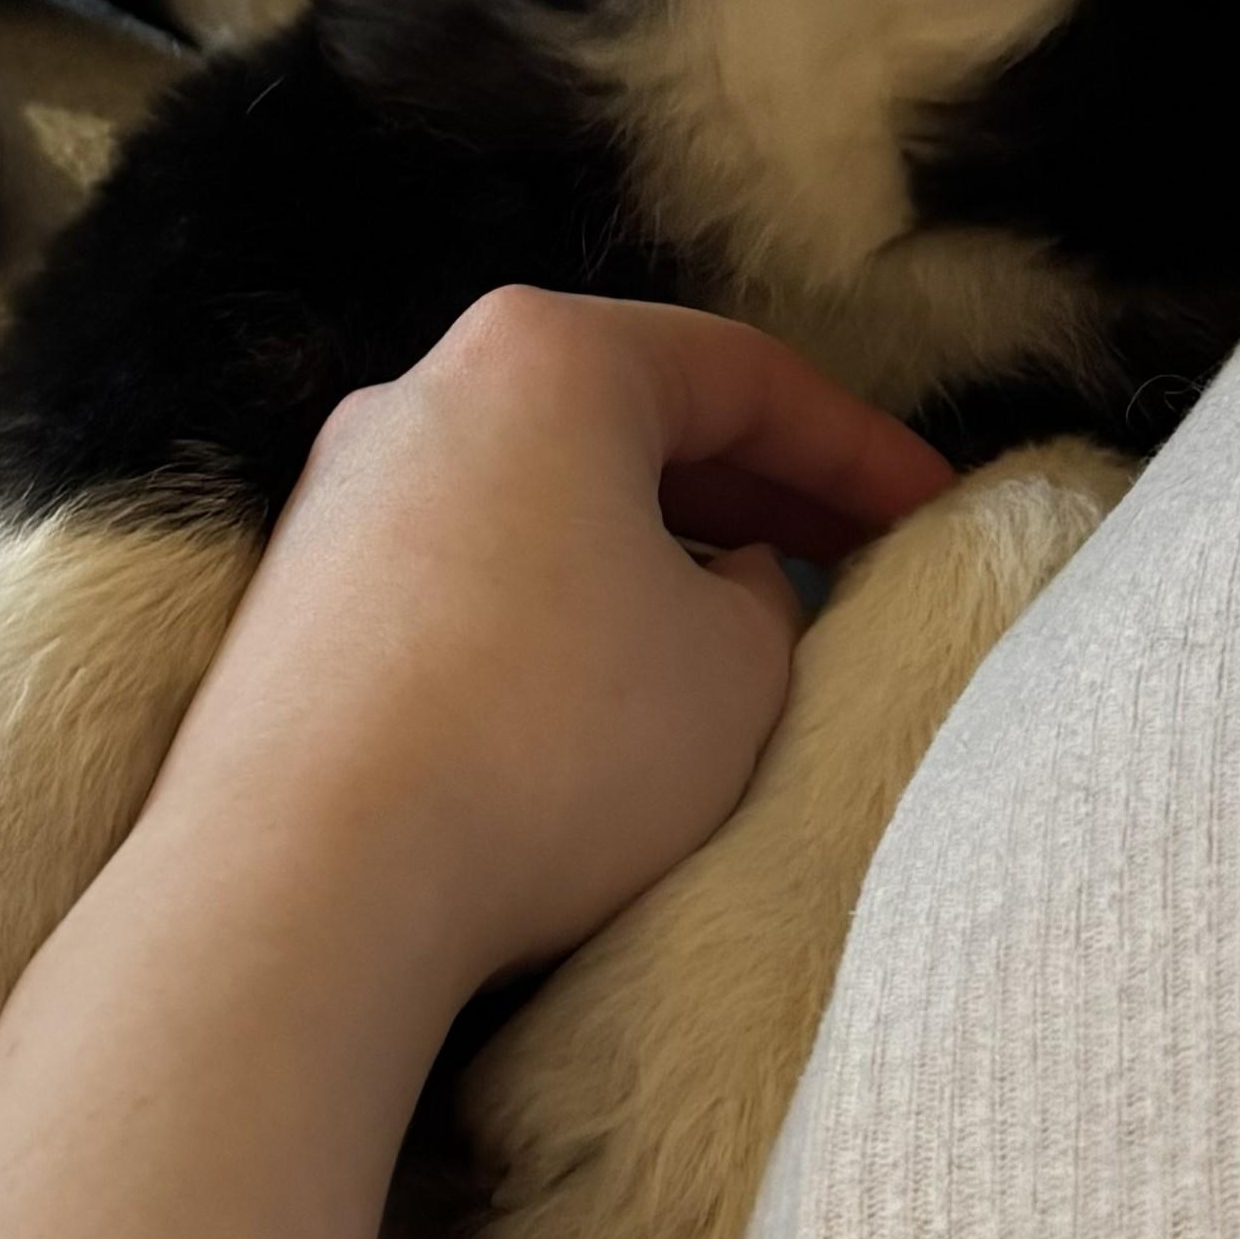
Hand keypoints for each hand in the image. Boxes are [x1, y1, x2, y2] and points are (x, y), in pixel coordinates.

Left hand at [142, 289, 953, 991]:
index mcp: (546, 357)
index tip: (939, 512)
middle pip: (631, 417)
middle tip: (856, 561)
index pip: (744, 374)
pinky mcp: (300, 595)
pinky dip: (557, 603)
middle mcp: (428, 388)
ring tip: (737, 633)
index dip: (860, 449)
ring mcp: (345, 489)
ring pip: (544, 493)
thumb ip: (766, 598)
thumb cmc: (548, 744)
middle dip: (756, 491)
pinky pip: (466, 568)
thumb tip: (723, 578)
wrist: (302, 881)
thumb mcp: (735, 666)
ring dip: (650, 550)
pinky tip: (603, 694)